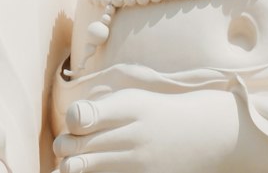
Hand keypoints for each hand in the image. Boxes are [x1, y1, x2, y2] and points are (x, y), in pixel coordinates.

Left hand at [54, 88, 243, 172]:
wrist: (202, 135)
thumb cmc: (157, 114)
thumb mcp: (134, 100)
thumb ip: (101, 109)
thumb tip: (69, 123)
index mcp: (131, 107)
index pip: (84, 116)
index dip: (73, 120)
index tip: (76, 123)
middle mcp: (134, 134)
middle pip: (80, 146)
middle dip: (65, 147)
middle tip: (65, 147)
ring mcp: (140, 162)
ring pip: (88, 168)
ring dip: (72, 166)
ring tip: (72, 164)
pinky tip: (93, 172)